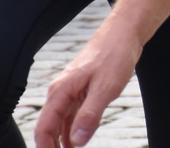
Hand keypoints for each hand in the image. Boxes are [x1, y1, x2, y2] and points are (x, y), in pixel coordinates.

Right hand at [35, 21, 143, 147]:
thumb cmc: (115, 54)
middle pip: (49, 128)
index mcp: (61, 91)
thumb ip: (89, 115)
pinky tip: (77, 142)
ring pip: (60, 123)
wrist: (125, 33)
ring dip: (63, 142)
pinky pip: (71, 115)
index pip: (44, 128)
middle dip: (53, 147)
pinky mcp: (81, 90)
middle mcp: (61, 92)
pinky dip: (72, 131)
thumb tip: (76, 142)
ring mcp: (70, 91)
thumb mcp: (105, 88)